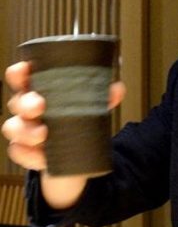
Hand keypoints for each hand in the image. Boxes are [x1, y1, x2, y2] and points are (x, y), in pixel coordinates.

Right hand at [1, 61, 125, 170]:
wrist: (77, 153)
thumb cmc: (77, 119)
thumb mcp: (92, 106)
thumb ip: (103, 96)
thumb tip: (116, 88)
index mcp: (40, 91)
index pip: (21, 77)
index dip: (19, 73)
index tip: (25, 70)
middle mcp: (28, 109)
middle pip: (17, 101)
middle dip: (26, 103)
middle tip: (40, 106)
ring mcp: (24, 130)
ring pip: (13, 127)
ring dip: (26, 130)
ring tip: (43, 134)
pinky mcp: (26, 152)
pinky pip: (19, 152)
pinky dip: (29, 155)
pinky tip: (41, 156)